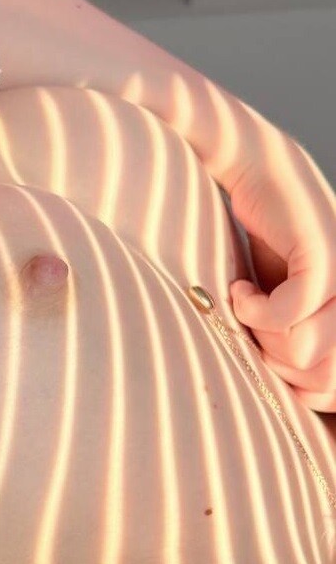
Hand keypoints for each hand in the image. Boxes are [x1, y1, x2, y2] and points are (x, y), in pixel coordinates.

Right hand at [227, 130, 335, 410]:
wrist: (258, 171)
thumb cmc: (265, 243)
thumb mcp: (280, 306)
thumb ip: (292, 344)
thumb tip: (295, 386)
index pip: (335, 389)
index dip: (300, 391)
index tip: (266, 356)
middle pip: (326, 379)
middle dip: (278, 369)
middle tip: (252, 334)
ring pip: (310, 353)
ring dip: (265, 340)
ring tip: (246, 309)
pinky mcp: (322, 257)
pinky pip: (290, 314)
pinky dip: (253, 311)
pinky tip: (238, 289)